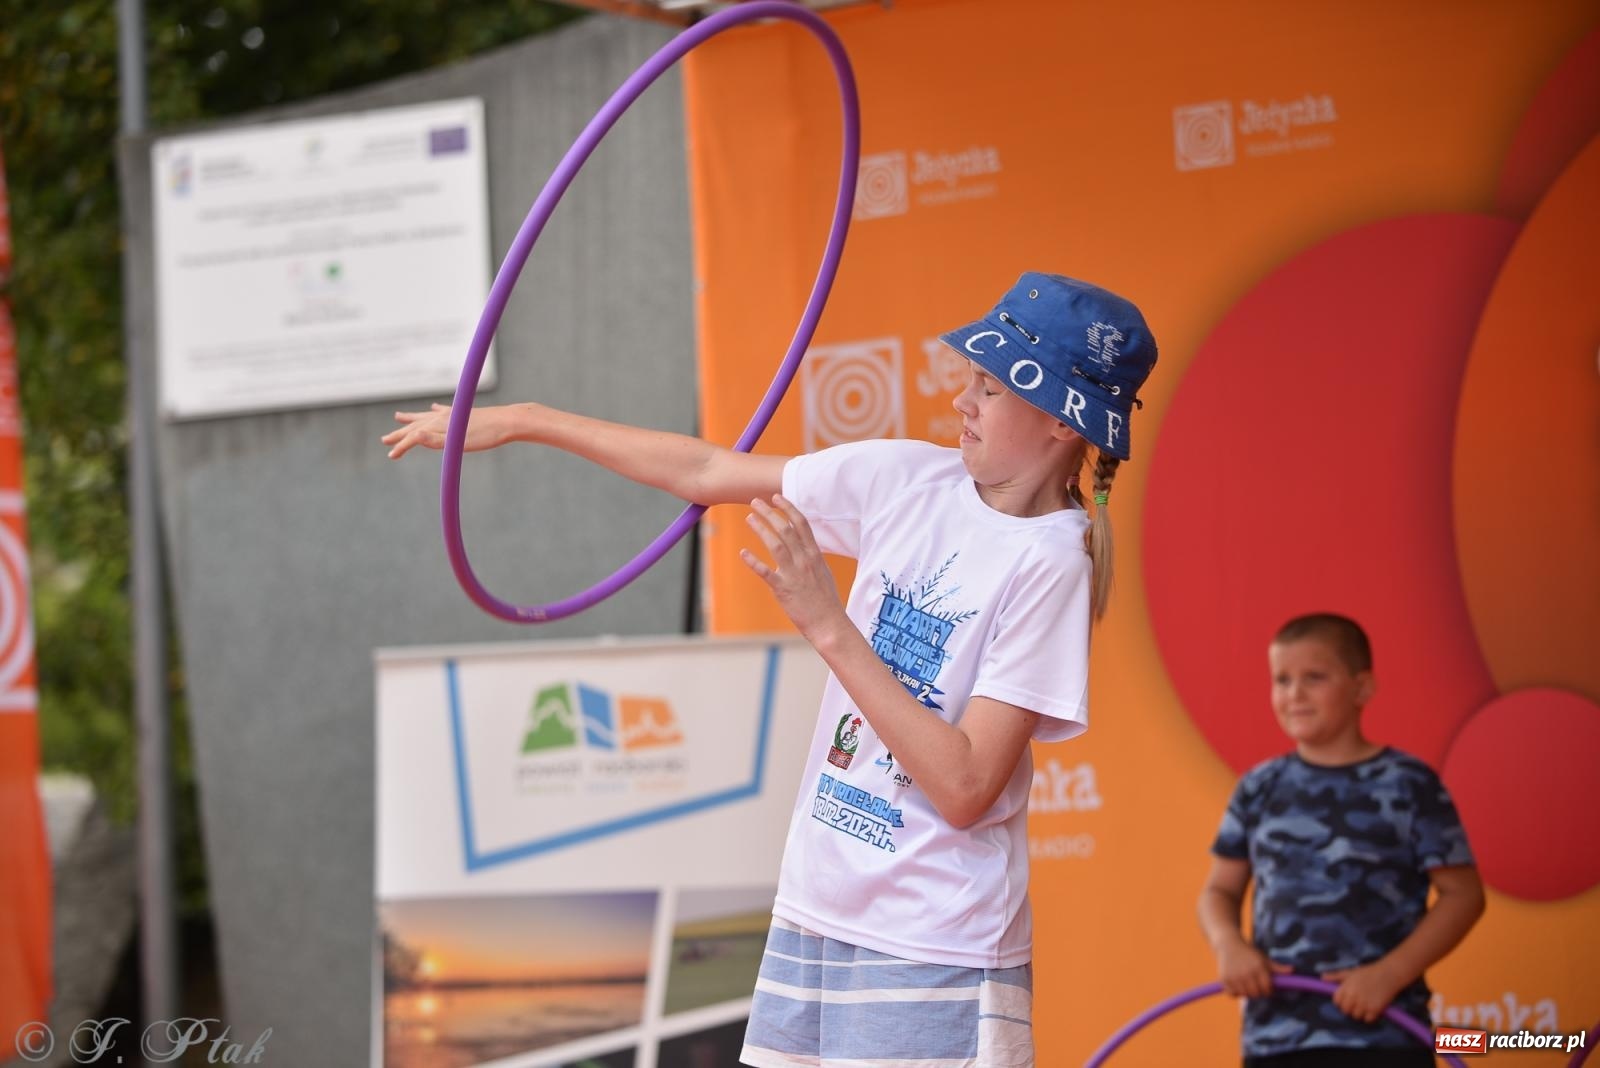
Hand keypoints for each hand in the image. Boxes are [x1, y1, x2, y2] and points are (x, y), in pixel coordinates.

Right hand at [382, 403, 519, 458]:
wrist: (508, 421)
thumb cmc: (485, 435)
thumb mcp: (458, 443)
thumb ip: (434, 441)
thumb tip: (412, 437)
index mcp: (438, 425)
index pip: (414, 437)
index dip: (401, 447)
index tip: (390, 456)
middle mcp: (442, 417)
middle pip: (415, 425)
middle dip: (399, 433)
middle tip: (384, 439)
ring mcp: (452, 414)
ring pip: (425, 415)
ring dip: (411, 418)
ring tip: (398, 416)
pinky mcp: (462, 413)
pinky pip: (442, 410)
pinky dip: (433, 410)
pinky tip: (433, 407)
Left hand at [740, 495, 847, 640]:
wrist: (829, 623)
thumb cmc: (826, 600)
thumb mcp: (823, 572)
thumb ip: (812, 558)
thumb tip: (804, 546)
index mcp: (815, 555)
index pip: (802, 524)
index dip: (788, 508)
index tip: (776, 497)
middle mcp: (805, 560)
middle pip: (786, 529)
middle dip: (770, 513)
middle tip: (755, 502)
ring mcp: (794, 574)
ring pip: (776, 544)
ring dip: (761, 528)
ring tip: (749, 518)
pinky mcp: (783, 589)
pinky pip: (766, 572)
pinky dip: (753, 561)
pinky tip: (743, 553)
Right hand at [1215, 939, 1289, 998]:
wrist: (1228, 943)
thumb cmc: (1249, 953)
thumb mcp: (1263, 958)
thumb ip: (1277, 967)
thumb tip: (1292, 970)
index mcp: (1259, 967)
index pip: (1267, 989)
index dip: (1268, 990)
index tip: (1265, 987)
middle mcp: (1247, 972)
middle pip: (1256, 994)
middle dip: (1258, 992)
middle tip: (1255, 985)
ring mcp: (1235, 976)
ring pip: (1244, 995)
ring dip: (1246, 993)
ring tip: (1246, 984)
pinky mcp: (1224, 979)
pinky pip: (1232, 994)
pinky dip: (1235, 992)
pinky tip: (1237, 985)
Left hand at [1321, 961, 1405, 1022]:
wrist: (1388, 974)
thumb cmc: (1368, 972)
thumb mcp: (1350, 972)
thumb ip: (1335, 976)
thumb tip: (1322, 978)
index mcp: (1346, 987)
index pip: (1336, 1001)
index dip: (1341, 1001)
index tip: (1347, 999)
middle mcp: (1354, 996)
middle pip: (1345, 1011)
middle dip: (1349, 1008)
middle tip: (1357, 1002)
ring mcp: (1364, 1004)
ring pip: (1356, 1016)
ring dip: (1359, 1013)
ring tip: (1365, 1005)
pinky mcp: (1375, 1010)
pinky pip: (1367, 1020)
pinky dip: (1369, 1016)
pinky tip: (1372, 1008)